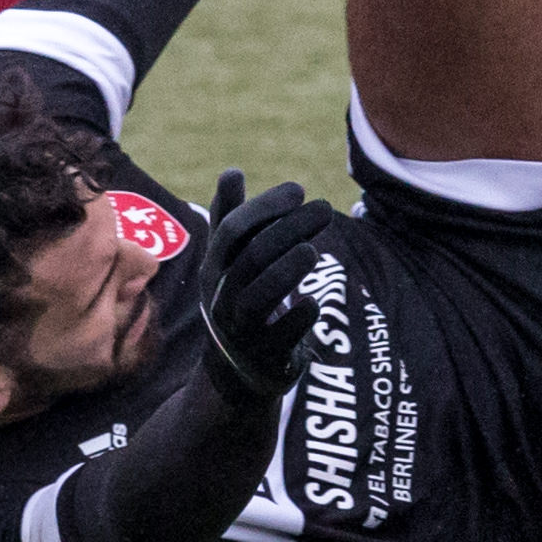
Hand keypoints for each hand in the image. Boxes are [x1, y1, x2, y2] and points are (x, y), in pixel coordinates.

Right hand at [193, 171, 343, 403]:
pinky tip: (312, 302)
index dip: (266, 206)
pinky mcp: (267, 355)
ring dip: (288, 269)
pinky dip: (298, 315)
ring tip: (313, 251)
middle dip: (289, 228)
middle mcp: (224, 296)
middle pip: (253, 256)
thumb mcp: (229, 262)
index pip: (234, 229)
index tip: (299, 189)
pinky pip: (282, 335)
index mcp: (216, 267)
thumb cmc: (238, 299)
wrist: (236, 370)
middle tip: (324, 209)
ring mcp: (244, 328)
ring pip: (260, 296)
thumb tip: (231, 171)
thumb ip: (230, 218)